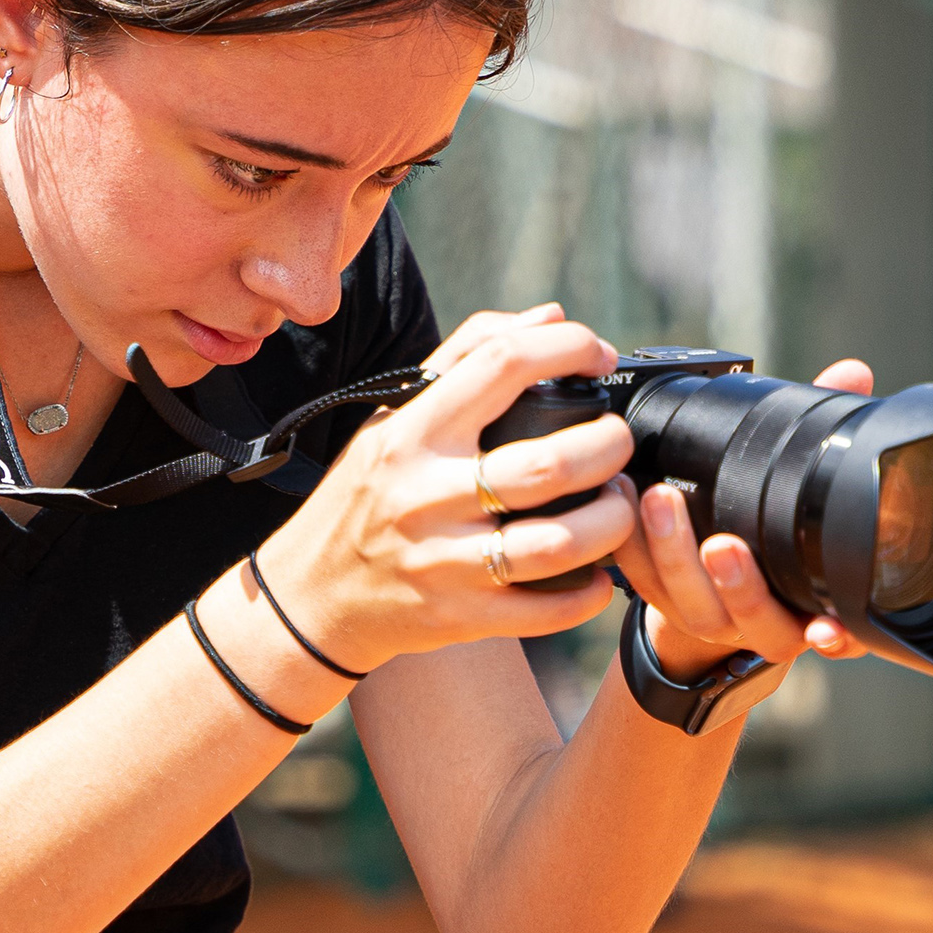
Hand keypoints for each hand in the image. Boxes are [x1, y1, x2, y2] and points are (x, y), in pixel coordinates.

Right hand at [257, 305, 633, 673]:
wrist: (311, 594)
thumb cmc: (365, 493)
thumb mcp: (395, 416)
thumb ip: (467, 357)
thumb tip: (547, 316)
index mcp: (413, 432)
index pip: (499, 364)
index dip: (564, 348)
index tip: (596, 355)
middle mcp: (426, 495)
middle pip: (546, 465)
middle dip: (607, 446)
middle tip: (619, 442)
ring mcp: (443, 561)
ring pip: (557, 543)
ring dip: (612, 521)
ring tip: (621, 505)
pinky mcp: (459, 617)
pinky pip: (546, 610)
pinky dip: (590, 593)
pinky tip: (599, 573)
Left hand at [609, 357, 875, 679]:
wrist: (713, 594)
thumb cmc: (768, 531)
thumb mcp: (802, 489)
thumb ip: (829, 432)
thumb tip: (852, 373)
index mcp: (802, 608)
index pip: (826, 631)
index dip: (829, 635)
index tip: (824, 628)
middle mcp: (756, 623)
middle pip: (748, 617)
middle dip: (736, 584)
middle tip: (719, 543)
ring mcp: (704, 617)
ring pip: (686, 600)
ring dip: (667, 553)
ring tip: (652, 499)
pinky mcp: (657, 600)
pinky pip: (638, 580)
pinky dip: (627, 545)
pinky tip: (619, 499)